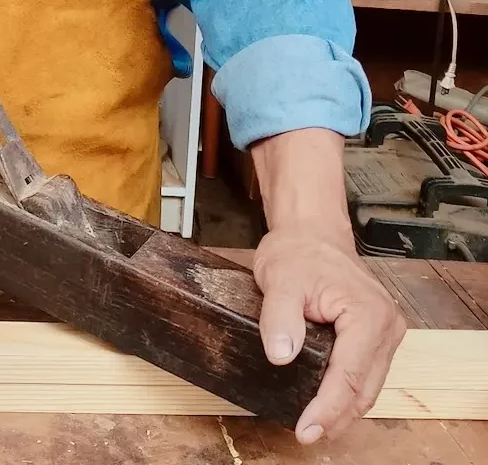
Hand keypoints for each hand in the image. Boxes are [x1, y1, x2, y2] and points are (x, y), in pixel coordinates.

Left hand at [253, 227, 405, 443]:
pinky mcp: (377, 335)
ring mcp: (387, 332)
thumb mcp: (279, 278)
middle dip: (336, 416)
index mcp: (368, 314)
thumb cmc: (298, 251)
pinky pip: (365, 373)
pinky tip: (328, 403)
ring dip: (344, 408)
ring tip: (316, 425)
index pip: (349, 375)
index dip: (328, 407)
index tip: (307, 428)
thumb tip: (280, 356)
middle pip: (364, 388)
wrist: (311, 232)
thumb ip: (280, 317)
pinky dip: (348, 391)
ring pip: (368, 385)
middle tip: (307, 434)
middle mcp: (387, 326)